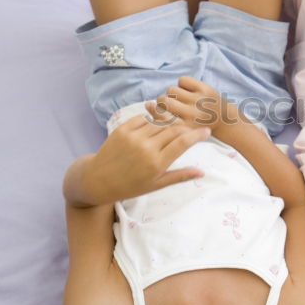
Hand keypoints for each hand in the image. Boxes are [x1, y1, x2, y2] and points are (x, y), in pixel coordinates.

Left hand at [64, 114, 209, 205]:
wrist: (98, 179)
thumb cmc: (130, 186)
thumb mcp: (156, 185)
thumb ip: (179, 176)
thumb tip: (202, 173)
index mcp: (156, 163)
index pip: (183, 143)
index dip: (197, 135)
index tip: (206, 131)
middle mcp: (146, 147)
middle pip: (174, 129)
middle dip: (185, 128)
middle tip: (191, 129)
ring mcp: (133, 136)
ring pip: (160, 122)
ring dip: (169, 123)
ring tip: (173, 128)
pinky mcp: (122, 129)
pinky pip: (144, 118)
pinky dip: (152, 121)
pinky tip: (154, 127)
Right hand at [146, 76, 222, 129]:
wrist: (223, 120)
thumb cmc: (195, 124)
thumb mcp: (179, 128)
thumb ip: (162, 120)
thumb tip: (147, 104)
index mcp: (185, 128)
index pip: (160, 116)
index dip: (155, 110)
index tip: (156, 109)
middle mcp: (192, 115)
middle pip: (163, 100)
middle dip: (162, 100)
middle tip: (168, 103)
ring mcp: (200, 101)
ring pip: (171, 89)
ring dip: (172, 92)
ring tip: (180, 98)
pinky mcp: (205, 89)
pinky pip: (182, 80)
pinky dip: (182, 84)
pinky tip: (188, 91)